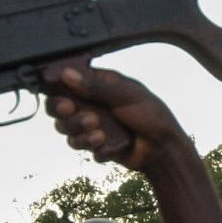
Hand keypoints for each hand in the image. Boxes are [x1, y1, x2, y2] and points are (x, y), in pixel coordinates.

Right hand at [43, 60, 186, 171]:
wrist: (164, 148)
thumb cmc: (151, 115)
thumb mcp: (126, 96)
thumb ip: (96, 87)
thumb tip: (67, 74)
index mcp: (98, 85)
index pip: (66, 83)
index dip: (57, 90)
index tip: (62, 97)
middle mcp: (91, 104)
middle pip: (58, 108)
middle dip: (63, 112)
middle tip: (71, 111)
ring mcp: (91, 125)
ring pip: (66, 129)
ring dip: (78, 131)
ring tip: (98, 133)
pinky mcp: (94, 144)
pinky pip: (82, 146)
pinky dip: (93, 147)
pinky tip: (108, 145)